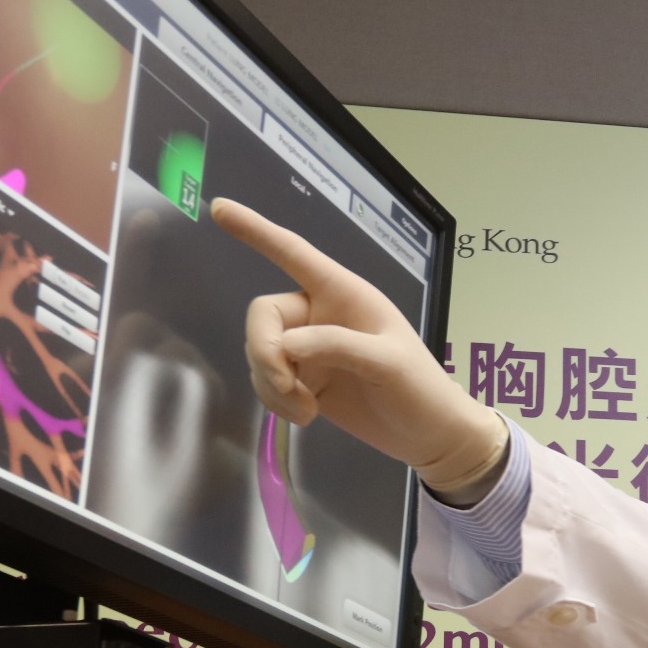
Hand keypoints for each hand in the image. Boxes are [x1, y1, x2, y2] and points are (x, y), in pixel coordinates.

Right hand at [212, 200, 509, 499]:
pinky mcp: (303, 380)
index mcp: (344, 294)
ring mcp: (309, 348)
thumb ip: (339, 346)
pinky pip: (266, 380)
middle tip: (285, 386)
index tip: (219, 209)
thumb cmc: (420, 389)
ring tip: (306, 411)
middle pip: (263, 315)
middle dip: (264, 351)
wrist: (429, 437)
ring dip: (272, 384)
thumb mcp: (388, 363)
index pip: (293, 253)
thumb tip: (287, 345)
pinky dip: (274, 399)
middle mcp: (320, 314)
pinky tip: (306, 415)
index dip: (256, 231)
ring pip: (261, 352)